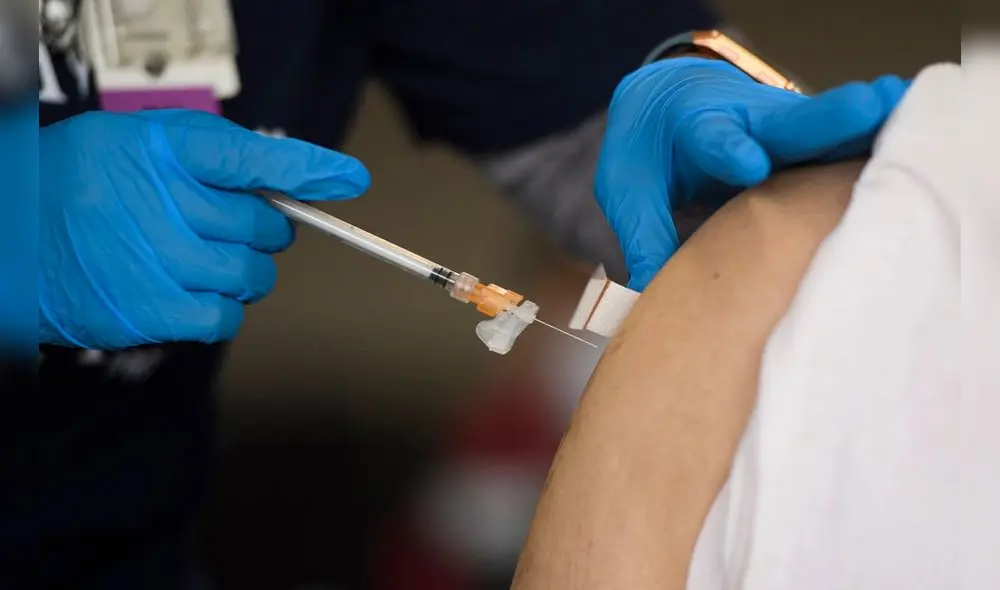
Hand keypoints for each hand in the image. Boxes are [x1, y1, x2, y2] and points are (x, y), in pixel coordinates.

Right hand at [39, 110, 369, 348]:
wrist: (14, 231)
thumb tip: (306, 178)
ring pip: (251, 276)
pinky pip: (225, 318)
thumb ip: (226, 155)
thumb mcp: (150, 142)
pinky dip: (221, 307)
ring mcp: (155, 260)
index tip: (349, 179)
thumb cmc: (90, 181)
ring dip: (242, 271)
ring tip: (198, 257)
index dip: (308, 170)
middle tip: (224, 225)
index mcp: (161, 148)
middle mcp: (160, 201)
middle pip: (264, 227)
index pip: (252, 158)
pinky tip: (191, 290)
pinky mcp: (149, 311)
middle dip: (262, 229)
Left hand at [595, 57, 908, 290]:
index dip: (731, 149)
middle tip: (869, 107)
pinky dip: (874, 153)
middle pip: (791, 123)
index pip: (715, 138)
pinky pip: (843, 151)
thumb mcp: (630, 192)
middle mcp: (749, 124)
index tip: (748, 163)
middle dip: (828, 120)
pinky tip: (910, 157)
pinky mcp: (809, 147)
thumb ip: (647, 236)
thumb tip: (656, 297)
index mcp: (698, 128)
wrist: (664, 110)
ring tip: (911, 126)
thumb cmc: (647, 155)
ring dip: (869, 134)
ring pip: (831, 134)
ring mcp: (786, 133)